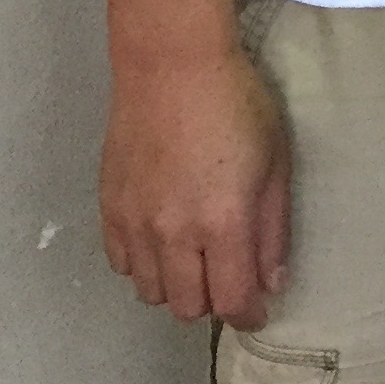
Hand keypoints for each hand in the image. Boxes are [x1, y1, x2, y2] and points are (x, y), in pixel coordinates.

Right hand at [101, 43, 289, 328]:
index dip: (248, 316)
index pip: (231, 300)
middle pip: (186, 307)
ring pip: (150, 292)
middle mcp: (172, 234)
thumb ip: (273, 229)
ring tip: (196, 259)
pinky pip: (122, 265)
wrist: (171, 67)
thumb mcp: (275, 162)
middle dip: (212, 303)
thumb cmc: (237, 105)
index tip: (256, 313)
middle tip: (228, 278)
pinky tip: (163, 241)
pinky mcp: (108, 209)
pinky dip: (144, 266)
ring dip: (177, 286)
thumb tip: (272, 282)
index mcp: (222, 223)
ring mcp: (134, 224)